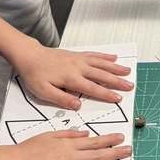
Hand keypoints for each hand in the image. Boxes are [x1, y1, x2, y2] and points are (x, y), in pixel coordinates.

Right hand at [0, 130, 130, 159]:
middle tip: (129, 152)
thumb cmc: (25, 150)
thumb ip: (68, 135)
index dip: (109, 140)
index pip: (93, 142)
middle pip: (97, 156)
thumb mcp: (49, 135)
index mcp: (67, 146)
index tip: (120, 138)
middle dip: (115, 154)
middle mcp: (69, 159)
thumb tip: (85, 134)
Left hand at [12, 46, 132, 107]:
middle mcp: (78, 67)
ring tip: (127, 71)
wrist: (29, 56)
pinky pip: (94, 55)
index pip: (93, 88)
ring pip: (101, 63)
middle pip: (102, 75)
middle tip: (130, 85)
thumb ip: (62, 99)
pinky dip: (105, 56)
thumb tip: (78, 105)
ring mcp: (79, 59)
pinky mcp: (77, 54)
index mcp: (71, 79)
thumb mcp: (44, 92)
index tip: (118, 98)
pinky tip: (113, 57)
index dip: (106, 94)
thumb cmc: (35, 75)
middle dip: (117, 81)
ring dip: (115, 67)